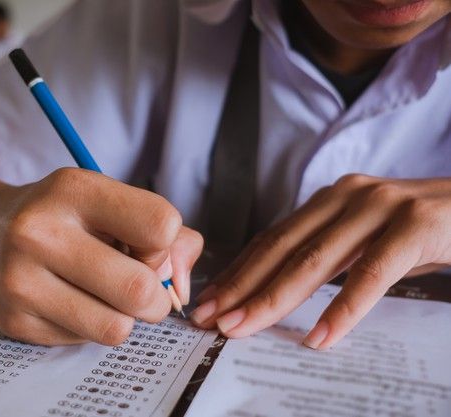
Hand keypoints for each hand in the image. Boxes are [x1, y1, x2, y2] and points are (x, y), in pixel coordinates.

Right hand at [0, 168, 202, 345]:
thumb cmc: (58, 215)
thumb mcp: (106, 201)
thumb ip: (167, 235)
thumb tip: (181, 289)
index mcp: (73, 189)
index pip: (161, 225)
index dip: (165, 245)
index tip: (145, 247)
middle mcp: (39, 231)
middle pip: (140, 288)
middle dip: (156, 298)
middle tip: (140, 287)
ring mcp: (20, 280)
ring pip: (116, 328)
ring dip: (124, 318)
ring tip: (105, 296)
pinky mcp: (13, 320)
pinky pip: (84, 341)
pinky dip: (89, 326)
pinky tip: (69, 301)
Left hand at [191, 174, 450, 348]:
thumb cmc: (421, 228)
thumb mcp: (364, 237)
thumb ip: (327, 254)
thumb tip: (279, 287)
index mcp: (330, 200)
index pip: (272, 240)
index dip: (238, 271)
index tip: (211, 301)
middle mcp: (347, 196)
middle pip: (282, 249)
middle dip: (242, 288)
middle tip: (212, 320)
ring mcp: (381, 207)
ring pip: (315, 260)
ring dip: (274, 299)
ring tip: (244, 328)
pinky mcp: (415, 226)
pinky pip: (371, 274)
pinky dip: (343, 308)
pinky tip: (320, 336)